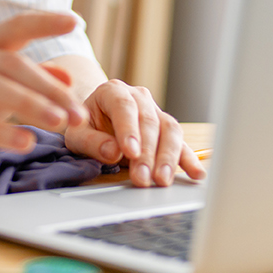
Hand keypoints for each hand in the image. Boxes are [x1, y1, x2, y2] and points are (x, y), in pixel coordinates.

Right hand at [0, 12, 88, 156]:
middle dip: (48, 88)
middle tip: (78, 113)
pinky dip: (0, 132)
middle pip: (11, 64)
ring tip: (59, 123)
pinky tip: (25, 142)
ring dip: (29, 104)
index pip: (16, 25)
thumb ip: (30, 79)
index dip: (45, 21)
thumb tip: (67, 78)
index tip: (76, 21)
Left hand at [60, 78, 204, 187]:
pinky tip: (196, 174)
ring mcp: (156, 112)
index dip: (129, 129)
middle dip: (147, 153)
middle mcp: (138, 98)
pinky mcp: (167, 131)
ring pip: (170, 130)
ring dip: (168, 157)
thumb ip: (91, 141)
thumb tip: (112, 152)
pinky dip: (189, 159)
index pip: (124, 107)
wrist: (94, 121)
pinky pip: (181, 143)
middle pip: (150, 122)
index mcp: (113, 91)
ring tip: (162, 180)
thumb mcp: (76, 134)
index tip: (130, 152)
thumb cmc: (85, 126)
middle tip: (142, 178)